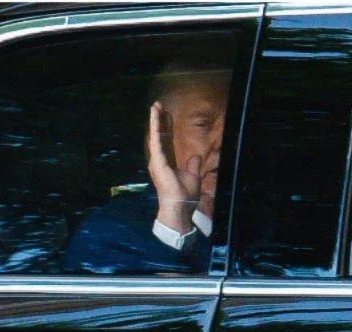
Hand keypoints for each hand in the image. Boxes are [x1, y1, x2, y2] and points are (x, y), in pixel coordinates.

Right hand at [147, 101, 198, 233]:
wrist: (180, 208)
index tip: (167, 114)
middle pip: (159, 136)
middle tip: (158, 104)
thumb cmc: (185, 195)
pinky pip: (156, 141)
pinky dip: (155, 128)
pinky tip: (155, 116)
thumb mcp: (193, 176)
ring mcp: (157, 161)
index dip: (166, 127)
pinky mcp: (157, 162)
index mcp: (166, 163)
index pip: (166, 141)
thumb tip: (196, 156)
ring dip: (155, 120)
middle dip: (158, 120)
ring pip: (155, 136)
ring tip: (155, 105)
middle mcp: (159, 161)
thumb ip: (193, 165)